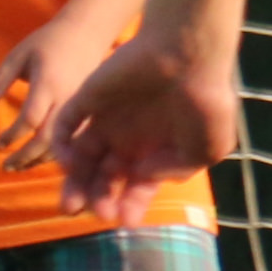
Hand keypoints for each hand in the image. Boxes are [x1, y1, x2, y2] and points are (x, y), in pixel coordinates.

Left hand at [0, 10, 123, 173]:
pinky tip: (41, 157)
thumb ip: (0, 79)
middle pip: (49, 138)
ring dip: (41, 159)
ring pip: (65, 142)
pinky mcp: (89, 110)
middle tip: (6, 166)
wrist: (87, 33)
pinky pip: (75, 138)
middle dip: (26, 156)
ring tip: (21, 166)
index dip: (12, 135)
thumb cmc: (47, 42)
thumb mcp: (18, 55)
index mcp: (48, 83)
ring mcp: (82, 106)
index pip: (30, 119)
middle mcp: (68, 98)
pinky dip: (58, 152)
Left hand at [55, 31, 242, 221]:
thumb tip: (143, 176)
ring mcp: (106, 118)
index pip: (137, 184)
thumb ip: (180, 169)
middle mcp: (130, 137)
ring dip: (74, 183)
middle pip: (105, 177)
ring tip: (71, 204)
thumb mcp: (210, 146)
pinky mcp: (87, 99)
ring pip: (81, 159)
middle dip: (98, 198)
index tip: (125, 219)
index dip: (131, 204)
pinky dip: (62, 148)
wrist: (189, 51)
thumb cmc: (207, 97)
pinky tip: (72, 162)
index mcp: (158, 148)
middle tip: (96, 211)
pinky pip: (66, 127)